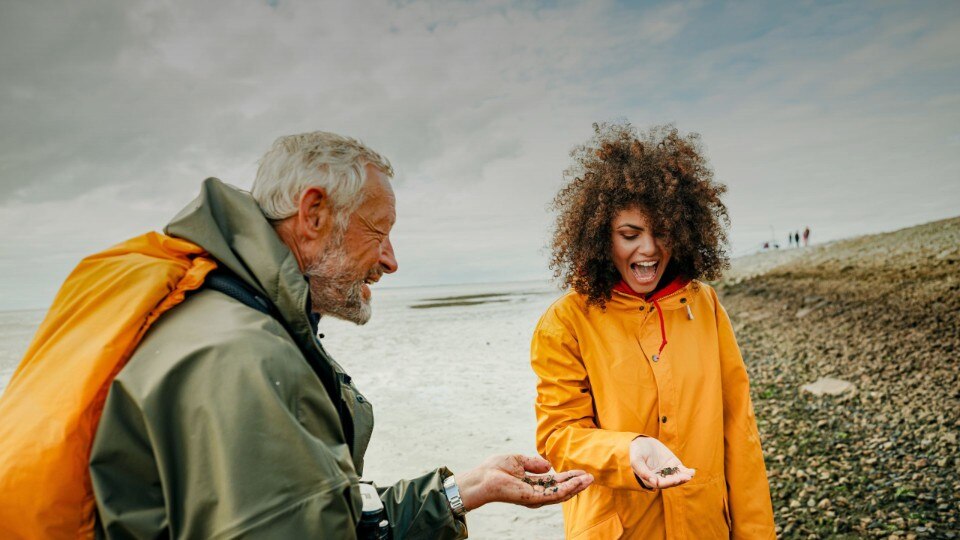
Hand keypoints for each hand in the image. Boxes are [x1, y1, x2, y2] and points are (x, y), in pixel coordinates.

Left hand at [457, 454, 592, 510]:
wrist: (482, 478)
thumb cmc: (495, 469)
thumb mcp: (518, 460)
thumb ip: (534, 463)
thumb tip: (549, 465)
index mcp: (533, 483)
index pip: (555, 481)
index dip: (569, 477)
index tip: (582, 472)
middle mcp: (536, 493)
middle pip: (561, 489)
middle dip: (576, 483)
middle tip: (591, 477)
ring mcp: (535, 497)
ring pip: (561, 493)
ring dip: (576, 486)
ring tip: (589, 479)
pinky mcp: (533, 498)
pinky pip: (554, 494)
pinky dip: (567, 488)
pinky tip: (577, 482)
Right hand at [629, 436, 694, 488]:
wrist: (641, 442)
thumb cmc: (636, 452)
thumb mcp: (637, 461)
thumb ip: (644, 472)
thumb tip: (655, 484)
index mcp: (650, 479)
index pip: (661, 483)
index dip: (669, 482)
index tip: (676, 479)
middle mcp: (660, 477)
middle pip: (671, 482)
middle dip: (678, 480)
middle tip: (685, 477)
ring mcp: (667, 471)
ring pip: (677, 477)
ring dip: (684, 477)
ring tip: (690, 474)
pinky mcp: (673, 465)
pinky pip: (681, 470)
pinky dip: (687, 472)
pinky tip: (692, 472)